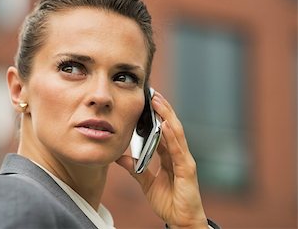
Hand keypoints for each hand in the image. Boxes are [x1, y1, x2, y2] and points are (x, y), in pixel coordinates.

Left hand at [116, 92, 207, 228]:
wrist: (181, 221)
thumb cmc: (169, 201)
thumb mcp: (146, 182)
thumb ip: (135, 168)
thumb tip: (120, 157)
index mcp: (169, 156)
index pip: (163, 130)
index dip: (156, 115)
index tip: (147, 100)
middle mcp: (178, 154)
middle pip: (171, 126)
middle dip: (162, 109)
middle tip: (152, 92)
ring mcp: (184, 160)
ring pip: (176, 132)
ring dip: (167, 115)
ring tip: (158, 100)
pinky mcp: (188, 169)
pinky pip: (179, 149)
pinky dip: (172, 135)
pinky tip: (166, 124)